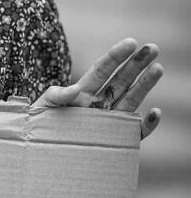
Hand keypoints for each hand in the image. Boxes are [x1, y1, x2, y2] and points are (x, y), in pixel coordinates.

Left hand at [33, 38, 162, 138]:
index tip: (131, 43)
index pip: (102, 70)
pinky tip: (155, 112)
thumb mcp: (42, 107)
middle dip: (137, 64)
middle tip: (153, 47)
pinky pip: (134, 131)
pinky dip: (146, 124)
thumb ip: (56, 95)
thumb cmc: (39, 127)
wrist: (41, 154)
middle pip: (121, 81)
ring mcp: (108, 121)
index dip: (116, 56)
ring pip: (131, 100)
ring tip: (158, 68)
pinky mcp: (115, 140)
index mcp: (82, 93)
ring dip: (145, 85)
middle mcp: (99, 104)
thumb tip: (75, 89)